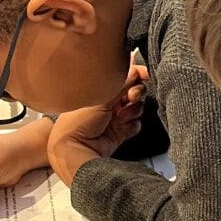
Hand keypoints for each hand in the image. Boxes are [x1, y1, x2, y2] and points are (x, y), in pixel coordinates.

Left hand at [48, 65, 147, 185]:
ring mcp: (115, 117)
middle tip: (131, 97)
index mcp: (101, 88)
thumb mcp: (101, 96)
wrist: (76, 149)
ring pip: (137, 108)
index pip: (124, 76)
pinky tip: (122, 126)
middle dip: (136, 93)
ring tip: (120, 116)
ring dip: (133, 110)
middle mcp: (109, 101)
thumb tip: (136, 70)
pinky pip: (135, 125)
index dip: (137, 74)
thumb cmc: (78, 122)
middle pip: (134, 91)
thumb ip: (121, 83)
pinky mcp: (120, 132)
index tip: (145, 74)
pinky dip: (132, 125)